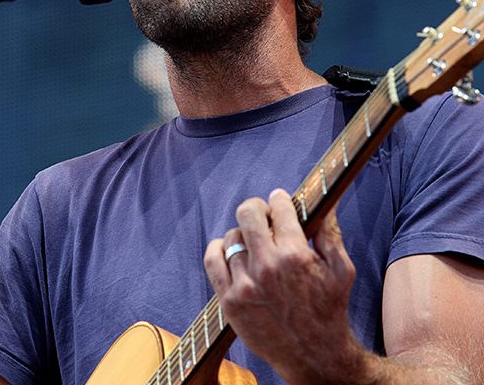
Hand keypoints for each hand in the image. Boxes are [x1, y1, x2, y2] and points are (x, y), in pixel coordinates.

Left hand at [204, 188, 359, 383]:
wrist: (313, 356)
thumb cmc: (330, 310)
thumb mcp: (341, 270)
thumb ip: (331, 232)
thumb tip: (328, 202)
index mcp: (295, 255)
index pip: (279, 208)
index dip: (279, 199)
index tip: (279, 200)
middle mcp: (268, 267)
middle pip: (248, 213)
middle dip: (257, 208)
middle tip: (263, 215)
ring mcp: (246, 285)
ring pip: (232, 236)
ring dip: (243, 234)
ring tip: (253, 243)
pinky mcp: (230, 301)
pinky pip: (213, 259)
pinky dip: (218, 249)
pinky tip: (230, 251)